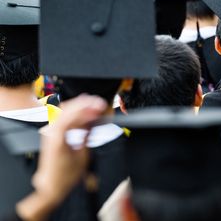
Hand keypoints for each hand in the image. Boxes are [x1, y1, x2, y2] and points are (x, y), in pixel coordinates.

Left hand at [17, 95, 106, 220]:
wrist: (51, 186)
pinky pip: (64, 117)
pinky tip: (85, 114)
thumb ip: (87, 134)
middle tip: (99, 104)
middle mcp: (51, 132)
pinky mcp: (53, 132)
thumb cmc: (65, 176)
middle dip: (85, 103)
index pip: (70, 114)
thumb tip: (94, 120)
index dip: (86, 107)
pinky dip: (76, 113)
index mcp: (58, 138)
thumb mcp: (82, 156)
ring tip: (95, 107)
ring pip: (65, 110)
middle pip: (67, 108)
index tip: (99, 105)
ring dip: (81, 107)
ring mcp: (51, 131)